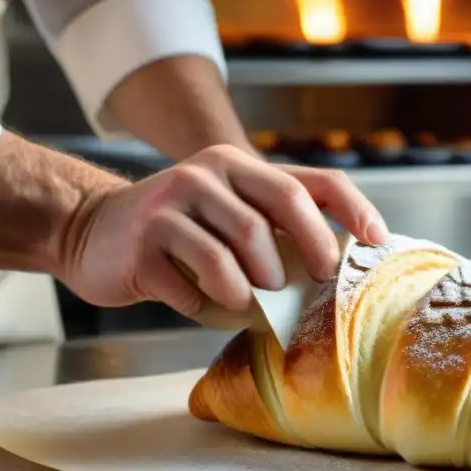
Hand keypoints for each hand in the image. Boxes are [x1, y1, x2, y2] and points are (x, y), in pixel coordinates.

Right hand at [60, 144, 388, 315]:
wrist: (93, 232)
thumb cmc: (179, 233)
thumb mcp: (228, 212)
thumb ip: (275, 225)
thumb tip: (342, 260)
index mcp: (237, 165)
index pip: (310, 182)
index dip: (351, 209)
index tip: (377, 241)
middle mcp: (206, 174)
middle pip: (273, 214)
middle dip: (304, 253)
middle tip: (311, 284)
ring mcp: (170, 204)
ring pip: (232, 252)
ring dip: (249, 290)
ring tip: (249, 302)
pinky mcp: (143, 242)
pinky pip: (190, 283)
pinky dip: (205, 305)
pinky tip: (201, 304)